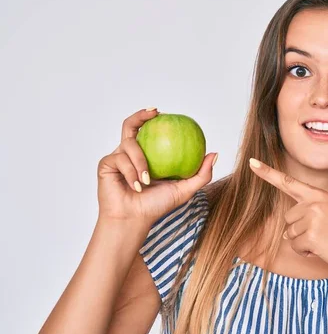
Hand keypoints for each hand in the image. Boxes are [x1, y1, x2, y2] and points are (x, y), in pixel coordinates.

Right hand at [96, 108, 217, 227]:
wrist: (133, 220)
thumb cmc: (157, 206)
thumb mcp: (185, 189)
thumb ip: (201, 174)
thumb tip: (215, 153)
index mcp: (147, 155)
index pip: (149, 131)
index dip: (152, 118)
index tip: (162, 112)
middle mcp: (130, 153)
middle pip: (130, 125)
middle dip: (140, 115)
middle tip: (154, 113)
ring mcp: (117, 158)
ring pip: (129, 144)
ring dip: (140, 162)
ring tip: (146, 180)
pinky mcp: (106, 165)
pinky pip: (120, 159)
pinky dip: (130, 172)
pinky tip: (137, 185)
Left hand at [248, 157, 327, 274]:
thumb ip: (305, 217)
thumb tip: (285, 234)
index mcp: (318, 194)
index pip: (288, 182)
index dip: (267, 173)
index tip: (251, 162)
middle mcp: (314, 202)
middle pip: (288, 218)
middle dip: (300, 230)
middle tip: (323, 233)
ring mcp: (313, 218)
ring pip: (290, 234)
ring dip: (303, 242)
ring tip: (324, 241)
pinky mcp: (312, 235)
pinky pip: (295, 246)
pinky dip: (305, 252)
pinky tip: (322, 249)